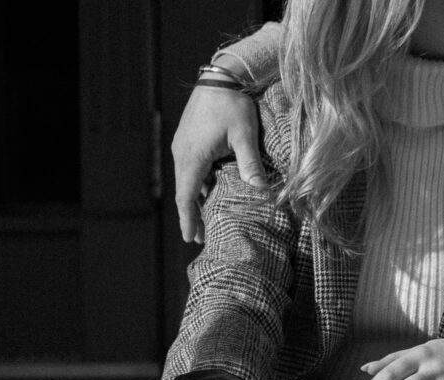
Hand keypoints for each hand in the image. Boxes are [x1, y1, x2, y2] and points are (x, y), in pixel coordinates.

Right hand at [171, 82, 265, 243]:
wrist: (220, 76)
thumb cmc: (233, 106)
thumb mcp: (245, 136)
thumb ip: (251, 165)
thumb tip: (261, 193)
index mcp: (192, 156)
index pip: (186, 196)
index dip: (188, 219)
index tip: (191, 239)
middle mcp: (182, 153)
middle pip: (185, 192)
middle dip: (191, 215)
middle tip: (199, 238)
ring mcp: (182, 145)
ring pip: (187, 180)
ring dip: (194, 200)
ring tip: (202, 220)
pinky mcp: (187, 139)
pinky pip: (190, 168)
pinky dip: (196, 185)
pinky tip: (206, 192)